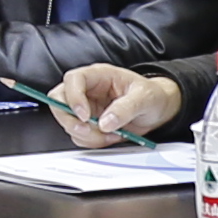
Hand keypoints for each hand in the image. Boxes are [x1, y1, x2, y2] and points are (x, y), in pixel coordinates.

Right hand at [51, 62, 178, 145]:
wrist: (158, 111)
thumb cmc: (151, 96)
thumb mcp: (144, 98)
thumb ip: (125, 108)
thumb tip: (105, 122)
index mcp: (99, 75)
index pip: (73, 80)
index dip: (73, 98)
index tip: (86, 116)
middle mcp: (88, 90)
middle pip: (59, 101)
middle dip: (71, 120)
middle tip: (89, 131)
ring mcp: (86, 107)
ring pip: (68, 122)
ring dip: (86, 135)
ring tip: (111, 135)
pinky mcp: (88, 124)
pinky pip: (78, 136)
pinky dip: (92, 142)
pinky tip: (110, 137)